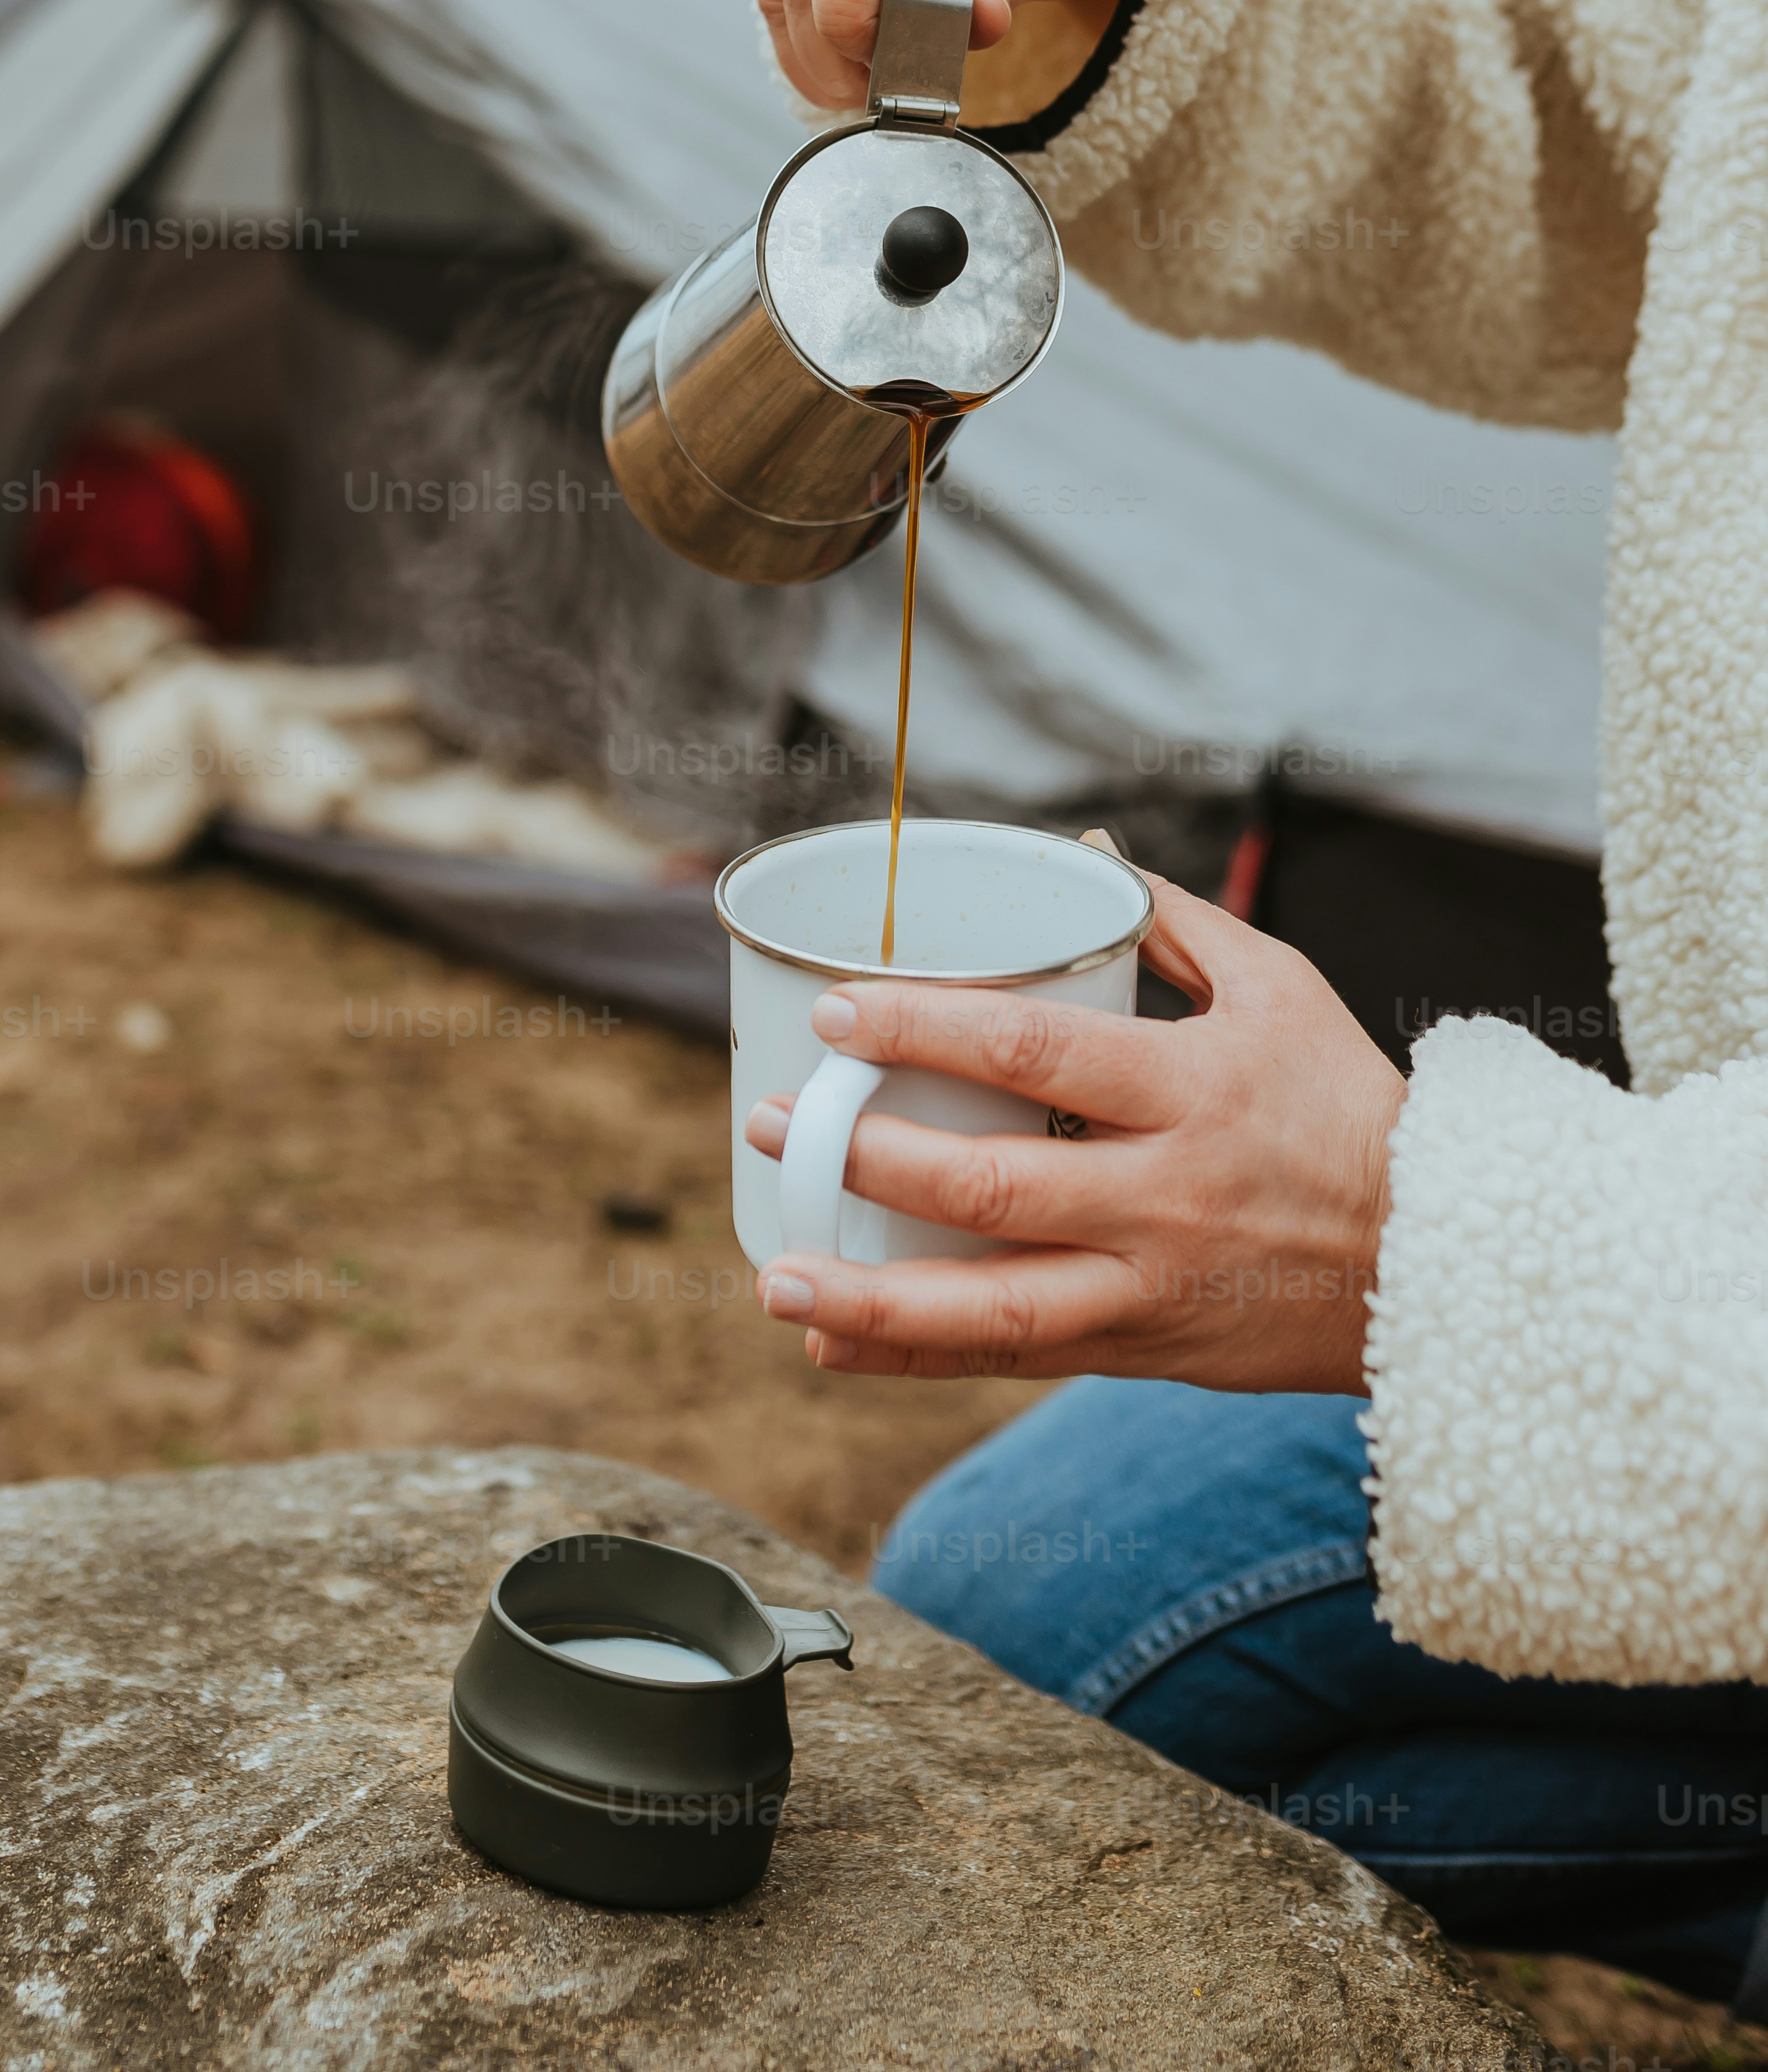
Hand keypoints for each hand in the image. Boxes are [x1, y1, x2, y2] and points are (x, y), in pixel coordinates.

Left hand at [744, 879, 1404, 1393]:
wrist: (1439, 1262)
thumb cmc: (1347, 1103)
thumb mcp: (1280, 989)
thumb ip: (1173, 919)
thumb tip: (1077, 847)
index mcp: (1194, 1086)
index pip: (1038, 1051)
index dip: (928, 1028)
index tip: (837, 1013)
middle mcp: (1166, 1192)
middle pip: (995, 1184)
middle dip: (867, 1155)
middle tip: (769, 1121)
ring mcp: (1152, 1284)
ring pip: (993, 1307)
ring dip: (872, 1297)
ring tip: (774, 1274)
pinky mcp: (1145, 1350)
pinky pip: (1014, 1361)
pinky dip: (918, 1359)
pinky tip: (834, 1346)